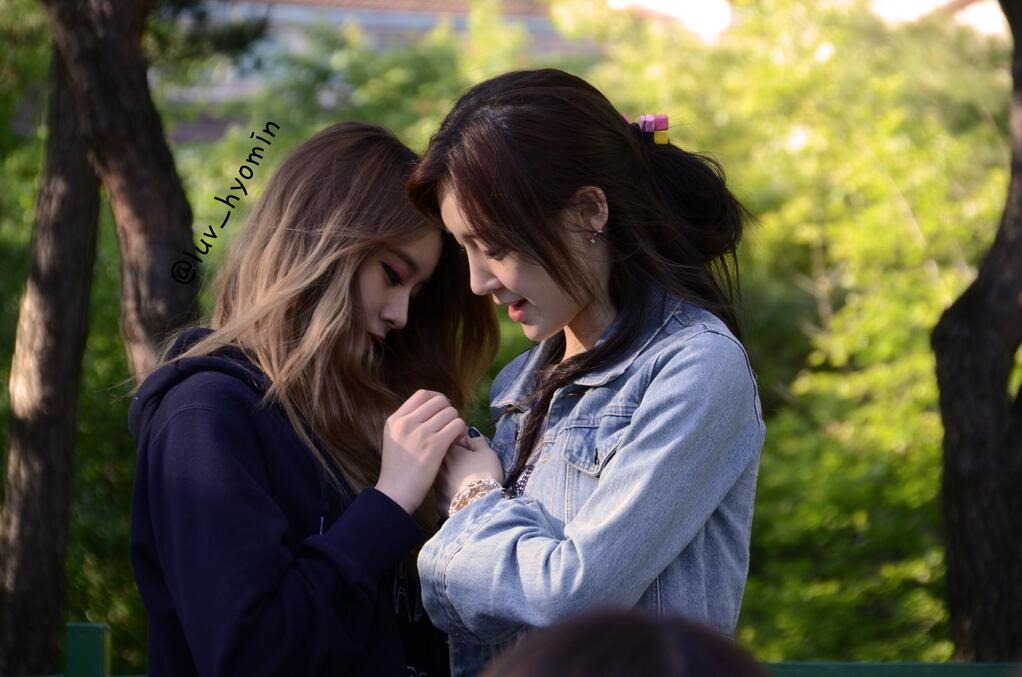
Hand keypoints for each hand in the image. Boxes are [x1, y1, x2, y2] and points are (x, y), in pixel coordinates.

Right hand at [376, 390, 465, 513]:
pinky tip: (456, 442)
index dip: (437, 399)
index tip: (441, 410)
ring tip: (453, 435)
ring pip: (451, 412)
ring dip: (456, 422)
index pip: (422, 394)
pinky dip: (461, 431)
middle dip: (448, 410)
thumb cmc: (397, 471)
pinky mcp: (435, 445)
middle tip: (450, 424)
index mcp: (395, 419)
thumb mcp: (394, 439)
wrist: (395, 494)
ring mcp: (420, 433)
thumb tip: (431, 411)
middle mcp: (406, 422)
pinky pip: (457, 425)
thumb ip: (408, 424)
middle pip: (439, 401)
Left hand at [436, 434, 503, 509]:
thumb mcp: (487, 453)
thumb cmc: (485, 474)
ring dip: (450, 476)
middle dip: (454, 460)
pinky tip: (460, 496)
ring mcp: (437, 486)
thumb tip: (471, 433)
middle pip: (443, 459)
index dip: (461, 442)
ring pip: (442, 477)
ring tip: (466, 481)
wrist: (478, 504)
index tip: (470, 447)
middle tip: (469, 464)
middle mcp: (438, 467)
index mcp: (449, 452)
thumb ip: (477, 441)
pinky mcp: (439, 503)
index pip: (449, 440)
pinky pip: (443, 495)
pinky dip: (450, 493)